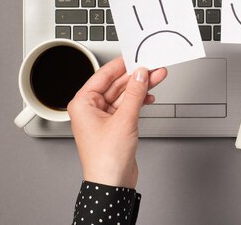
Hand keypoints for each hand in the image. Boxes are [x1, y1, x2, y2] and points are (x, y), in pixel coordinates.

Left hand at [67, 57, 166, 187]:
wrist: (111, 185)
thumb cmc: (106, 160)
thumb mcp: (124, 120)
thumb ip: (135, 94)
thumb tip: (140, 75)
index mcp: (83, 103)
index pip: (103, 75)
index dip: (121, 64)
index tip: (135, 55)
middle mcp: (90, 109)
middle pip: (115, 84)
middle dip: (136, 76)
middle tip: (152, 66)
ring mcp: (103, 118)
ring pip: (124, 95)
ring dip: (140, 87)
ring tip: (157, 77)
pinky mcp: (115, 126)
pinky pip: (127, 106)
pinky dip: (139, 101)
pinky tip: (149, 96)